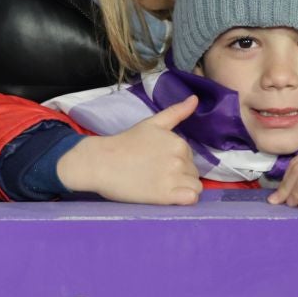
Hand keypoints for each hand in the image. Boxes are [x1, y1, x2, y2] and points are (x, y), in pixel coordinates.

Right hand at [53, 96, 202, 204]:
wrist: (102, 163)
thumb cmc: (126, 142)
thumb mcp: (152, 123)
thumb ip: (176, 112)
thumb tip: (195, 98)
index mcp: (179, 142)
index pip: (190, 156)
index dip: (176, 161)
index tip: (158, 162)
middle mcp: (180, 159)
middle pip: (193, 172)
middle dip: (179, 174)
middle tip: (156, 173)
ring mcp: (174, 178)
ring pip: (195, 186)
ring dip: (182, 186)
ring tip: (161, 184)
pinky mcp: (167, 196)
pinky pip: (192, 198)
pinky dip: (185, 197)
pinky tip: (170, 195)